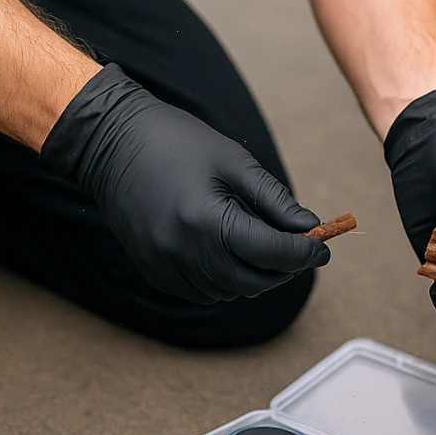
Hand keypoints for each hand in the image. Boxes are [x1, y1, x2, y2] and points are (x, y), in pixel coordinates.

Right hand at [40, 65, 329, 303]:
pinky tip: (235, 255)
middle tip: (303, 250)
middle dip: (285, 269)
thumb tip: (310, 227)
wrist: (112, 143)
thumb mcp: (234, 162)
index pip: (271, 253)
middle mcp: (184, 253)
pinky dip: (228, 280)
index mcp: (207, 222)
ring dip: (258, 276)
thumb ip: (274, 200)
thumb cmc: (177, 143)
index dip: (304, 253)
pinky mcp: (155, 273)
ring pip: (231, 291)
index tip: (323, 248)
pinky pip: (205, 292)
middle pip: (254, 281)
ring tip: (270, 248)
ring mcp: (166, 267)